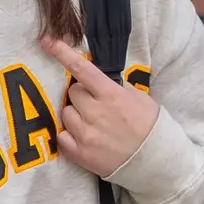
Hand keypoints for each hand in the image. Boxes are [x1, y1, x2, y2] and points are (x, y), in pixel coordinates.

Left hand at [43, 38, 162, 178]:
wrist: (154, 161)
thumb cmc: (149, 126)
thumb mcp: (138, 97)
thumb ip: (115, 85)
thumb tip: (95, 76)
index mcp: (111, 95)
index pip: (82, 69)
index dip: (63, 53)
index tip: (48, 41)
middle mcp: (95, 113)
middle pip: (72, 92)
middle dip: (82, 95)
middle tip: (97, 105)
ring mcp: (85, 134)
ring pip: (66, 113)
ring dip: (76, 115)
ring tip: (94, 124)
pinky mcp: (79, 154)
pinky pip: (61, 136)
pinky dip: (70, 135)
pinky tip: (85, 137)